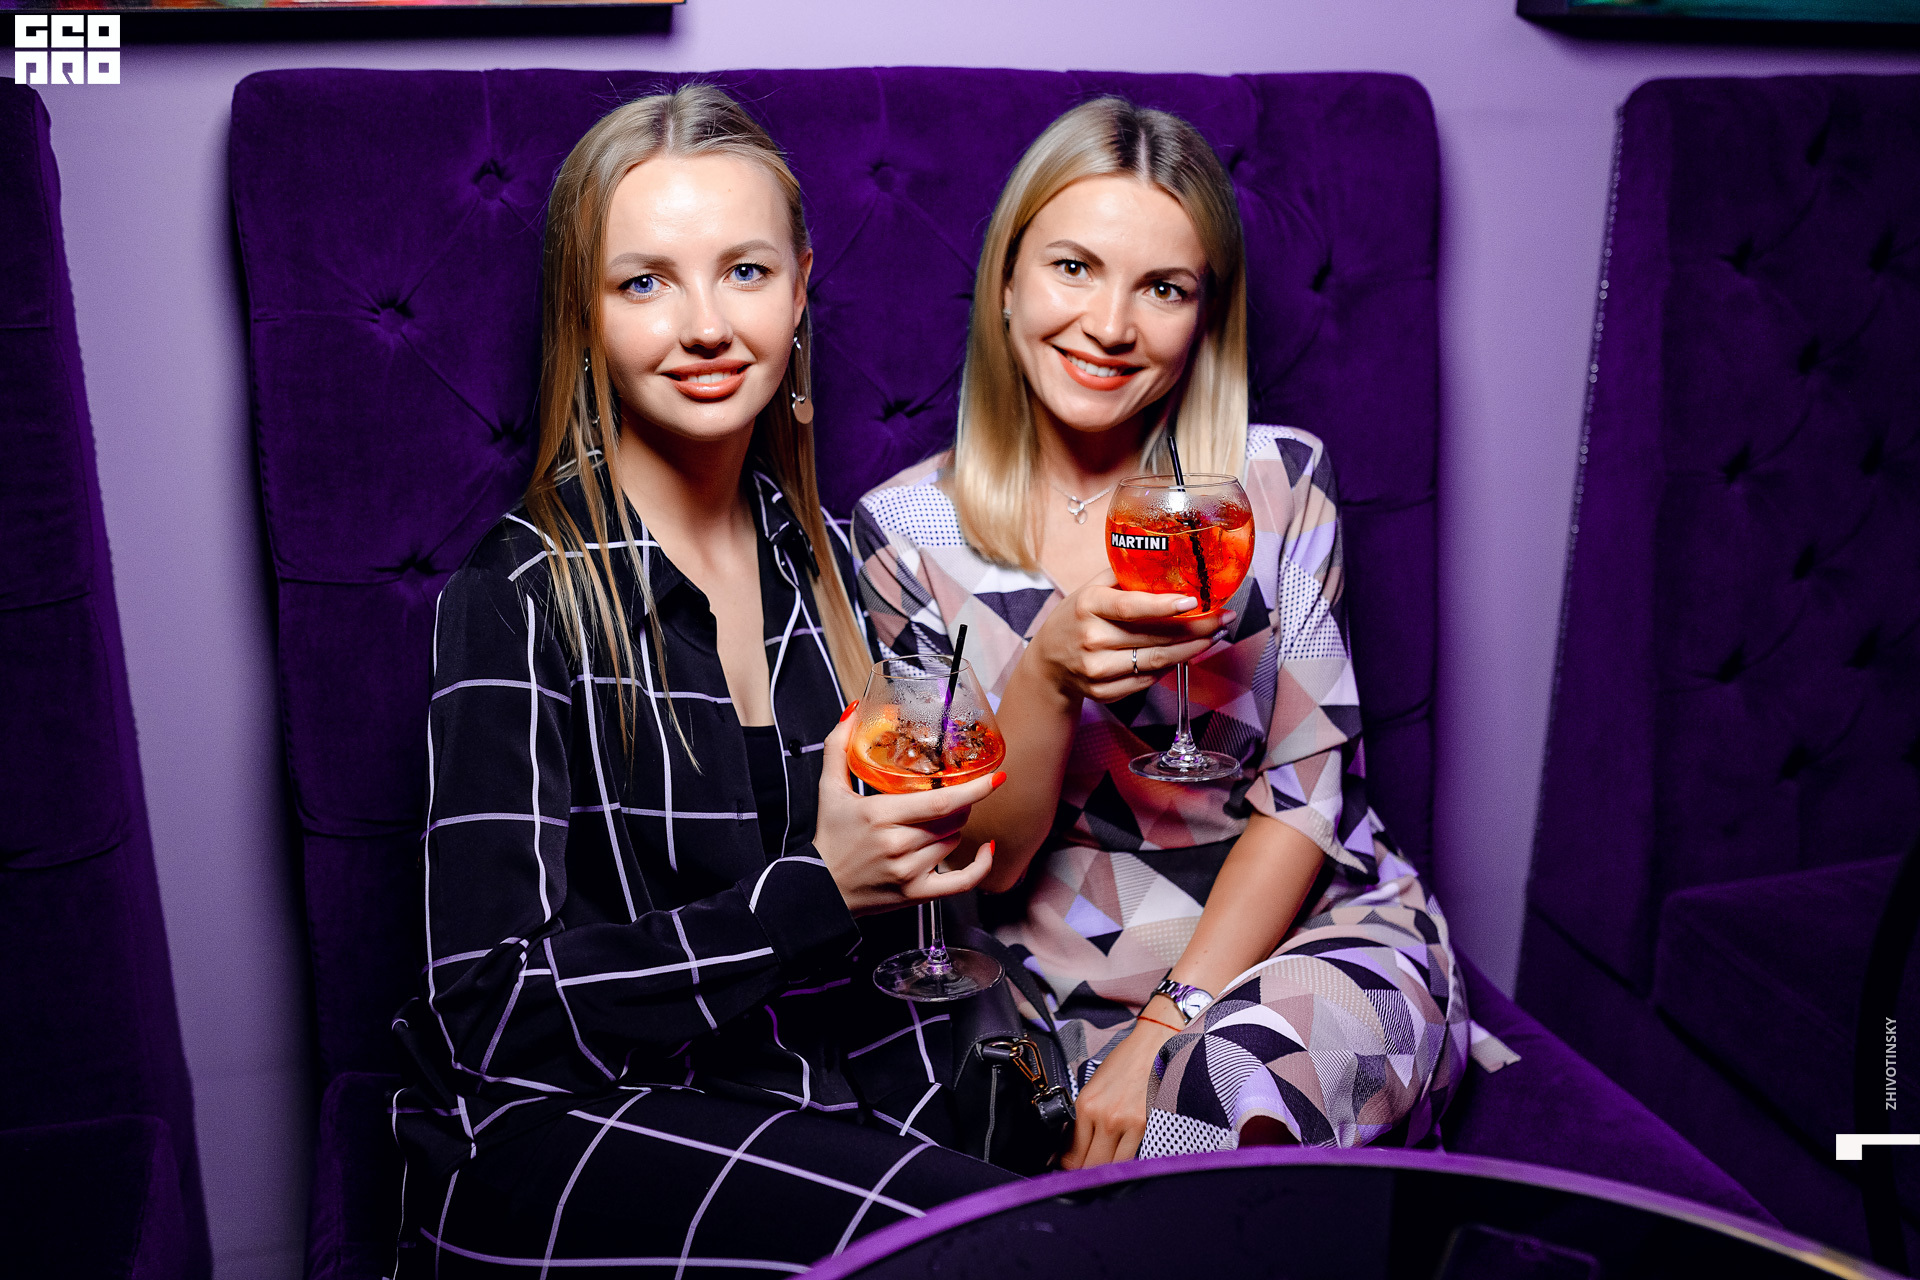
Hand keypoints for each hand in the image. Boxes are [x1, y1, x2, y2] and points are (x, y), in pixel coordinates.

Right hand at [814, 704, 1002, 915]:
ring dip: (954, 827)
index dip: (973, 790)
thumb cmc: (830, 837)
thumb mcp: (828, 789)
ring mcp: (909, 872)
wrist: (820, 889)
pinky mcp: (916, 894)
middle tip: (953, 793)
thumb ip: (838, 746)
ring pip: (953, 841)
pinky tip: (987, 850)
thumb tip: (853, 710)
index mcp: (880, 816)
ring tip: (936, 820)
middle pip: (952, 820)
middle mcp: (898, 845)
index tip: (996, 777)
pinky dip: (981, 866)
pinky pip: (962, 882)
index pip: (939, 803)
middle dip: (961, 804)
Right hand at [1027, 570, 1230, 704]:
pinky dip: (1170, 668)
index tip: (1195, 601)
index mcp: (1089, 605)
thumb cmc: (1078, 617)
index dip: (1164, 606)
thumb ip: (1125, 577)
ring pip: (1156, 663)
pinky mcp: (1103, 693)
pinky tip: (1184, 655)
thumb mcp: (1092, 589)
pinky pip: (1147, 681)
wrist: (1048, 662)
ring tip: (1214, 636)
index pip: (1131, 607)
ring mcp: (1096, 670)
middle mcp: (1091, 639)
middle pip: (1154, 638)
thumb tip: (1171, 560)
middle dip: (1196, 629)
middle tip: (1223, 618)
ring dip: (1192, 650)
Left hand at [1060, 1005, 1181, 1168]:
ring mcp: (1127, 1123)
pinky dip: (1127, 1164)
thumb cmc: (1124, 1063)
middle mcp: (1105, 1117)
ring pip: (1112, 1167)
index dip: (1068, 1168)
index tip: (1068, 1171)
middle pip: (1090, 1166)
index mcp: (1086, 1105)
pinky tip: (1123, 1161)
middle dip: (1085, 1175)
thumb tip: (1070, 1148)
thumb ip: (1082, 1118)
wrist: (1154, 1045)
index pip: (1072, 1154)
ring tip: (1105, 1169)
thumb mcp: (1093, 1087)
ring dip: (1106, 1173)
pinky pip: (1133, 1158)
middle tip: (1085, 1177)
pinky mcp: (1147, 1126)